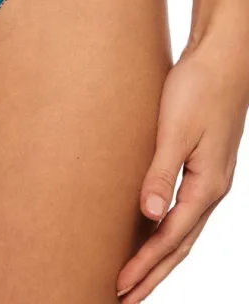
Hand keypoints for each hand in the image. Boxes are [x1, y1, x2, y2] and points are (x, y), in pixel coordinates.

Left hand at [116, 25, 248, 301]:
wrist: (221, 59)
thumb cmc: (198, 89)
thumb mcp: (175, 130)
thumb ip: (160, 172)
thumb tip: (148, 216)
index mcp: (206, 186)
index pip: (170, 238)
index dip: (144, 264)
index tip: (118, 286)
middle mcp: (210, 189)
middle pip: (178, 245)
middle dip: (152, 274)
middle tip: (123, 299)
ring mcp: (207, 178)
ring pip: (180, 230)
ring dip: (157, 257)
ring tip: (134, 277)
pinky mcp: (197, 164)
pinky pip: (179, 209)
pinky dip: (162, 229)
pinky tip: (146, 230)